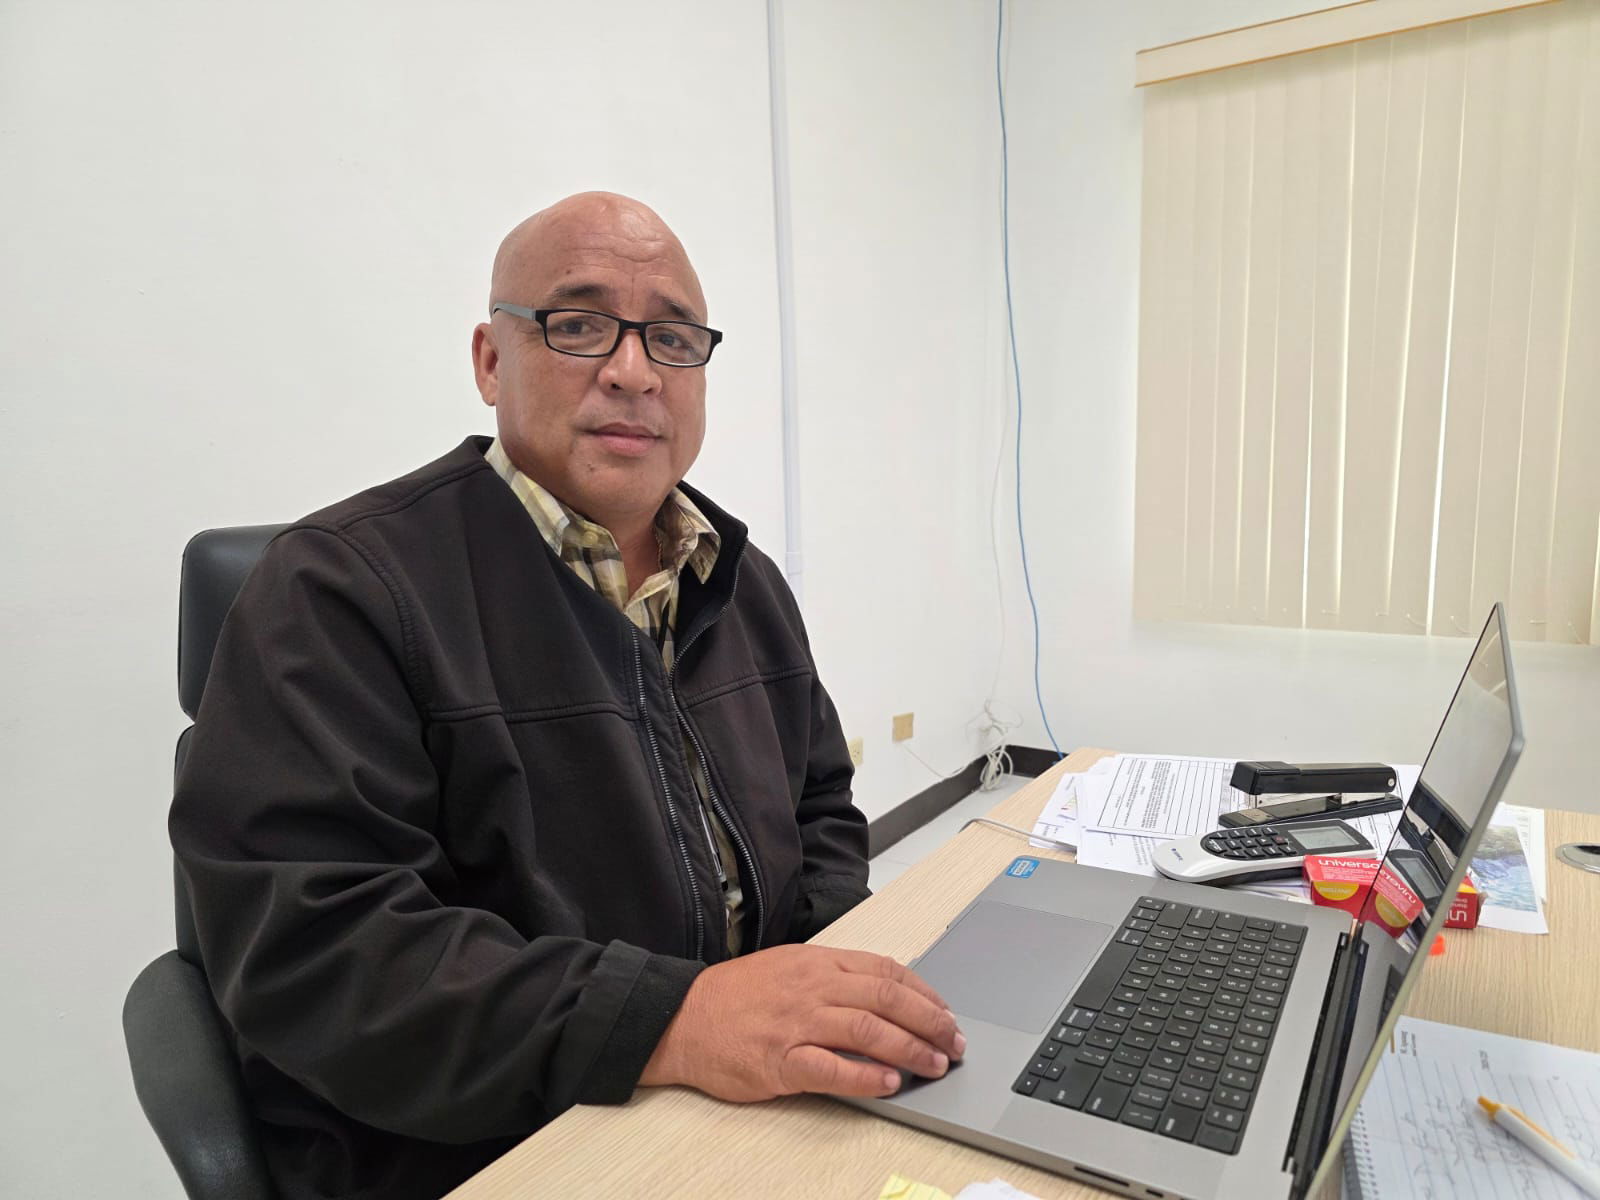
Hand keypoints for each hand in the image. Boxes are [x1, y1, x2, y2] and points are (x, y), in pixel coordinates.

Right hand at [639, 944, 964, 1100]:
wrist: (682, 1016)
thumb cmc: (737, 995)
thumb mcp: (790, 968)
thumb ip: (834, 978)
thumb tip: (885, 995)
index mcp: (817, 962)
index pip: (886, 970)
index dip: (924, 993)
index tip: (946, 1012)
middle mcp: (812, 987)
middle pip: (886, 998)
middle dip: (930, 1021)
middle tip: (955, 1042)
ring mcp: (797, 1023)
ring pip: (868, 1031)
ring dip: (910, 1049)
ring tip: (935, 1065)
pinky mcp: (780, 1061)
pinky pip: (831, 1069)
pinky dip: (865, 1076)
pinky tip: (889, 1083)